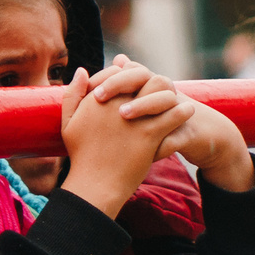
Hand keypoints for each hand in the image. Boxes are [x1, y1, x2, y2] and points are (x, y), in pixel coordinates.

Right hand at [57, 59, 185, 214]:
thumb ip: (73, 93)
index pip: (119, 72)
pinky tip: (187, 111)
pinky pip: (172, 116)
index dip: (129, 75)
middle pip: (142, 76)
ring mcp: (133, 119)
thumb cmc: (81, 154)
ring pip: (161, 92)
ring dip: (171, 94)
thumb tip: (82, 70)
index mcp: (96, 99)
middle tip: (158, 90)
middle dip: (150, 80)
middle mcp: (115, 104)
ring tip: (178, 99)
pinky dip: (182, 111)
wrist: (96, 183)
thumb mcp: (68, 122)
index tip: (135, 84)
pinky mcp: (149, 135)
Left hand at [101, 62, 253, 188]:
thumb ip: (126, 84)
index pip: (127, 70)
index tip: (86, 88)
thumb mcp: (146, 101)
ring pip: (164, 100)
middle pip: (144, 76)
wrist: (202, 136)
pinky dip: (161, 144)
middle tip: (99, 97)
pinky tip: (142, 152)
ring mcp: (179, 111)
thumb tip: (114, 61)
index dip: (106, 77)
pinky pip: (176, 136)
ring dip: (144, 106)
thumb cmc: (162, 119)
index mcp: (151, 85)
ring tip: (123, 115)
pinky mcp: (190, 134)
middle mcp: (165, 92)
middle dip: (120, 84)